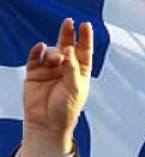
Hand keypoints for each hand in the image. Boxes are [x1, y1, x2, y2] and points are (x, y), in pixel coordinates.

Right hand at [21, 18, 92, 156]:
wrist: (47, 123)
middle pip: (67, 46)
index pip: (84, 52)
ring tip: (55, 59)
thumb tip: (69, 50)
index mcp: (80, 73)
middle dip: (68, 34)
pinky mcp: (35, 73)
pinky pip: (35, 57)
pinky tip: (41, 48)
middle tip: (69, 22)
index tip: (86, 26)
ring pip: (52, 51)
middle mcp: (66, 69)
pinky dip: (38, 51)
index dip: (85, 38)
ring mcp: (50, 70)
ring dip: (54, 52)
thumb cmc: (65, 109)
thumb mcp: (75, 89)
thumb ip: (72, 69)